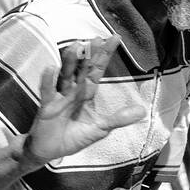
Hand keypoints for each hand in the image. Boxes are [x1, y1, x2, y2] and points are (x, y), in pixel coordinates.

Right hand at [23, 35, 145, 166]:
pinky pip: (48, 91)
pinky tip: (51, 68)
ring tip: (75, 47)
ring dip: (69, 62)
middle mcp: (73, 90)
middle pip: (82, 69)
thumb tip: (142, 111)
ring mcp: (59, 96)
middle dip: (89, 55)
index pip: (97, 70)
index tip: (114, 38)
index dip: (105, 55)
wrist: (50, 151)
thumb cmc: (73, 137)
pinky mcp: (47, 106)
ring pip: (65, 76)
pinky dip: (48, 80)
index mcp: (87, 93)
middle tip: (96, 39)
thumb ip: (119, 119)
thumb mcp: (99, 128)